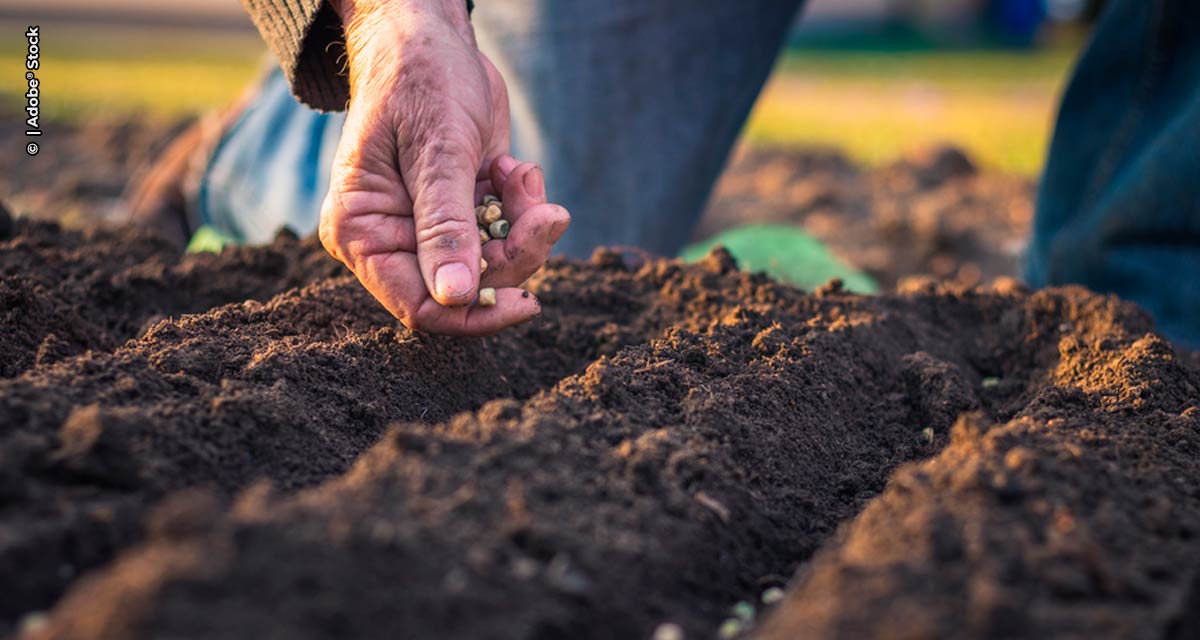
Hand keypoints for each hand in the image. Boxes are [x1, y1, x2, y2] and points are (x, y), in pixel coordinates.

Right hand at [320, 0, 569, 334]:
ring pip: (495, 263)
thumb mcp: (436, 150)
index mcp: (363, 232)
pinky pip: (505, 234)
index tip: (528, 300)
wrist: (432, 35)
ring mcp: (431, 227)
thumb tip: (455, 297)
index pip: (418, 306)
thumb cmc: (419, 79)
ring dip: (524, 226)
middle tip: (546, 214)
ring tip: (522, 176)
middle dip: (514, 254)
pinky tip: (514, 167)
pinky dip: (523, 207)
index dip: (473, 316)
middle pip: (467, 289)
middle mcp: (393, 238)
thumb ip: (445, 224)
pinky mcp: (464, 211)